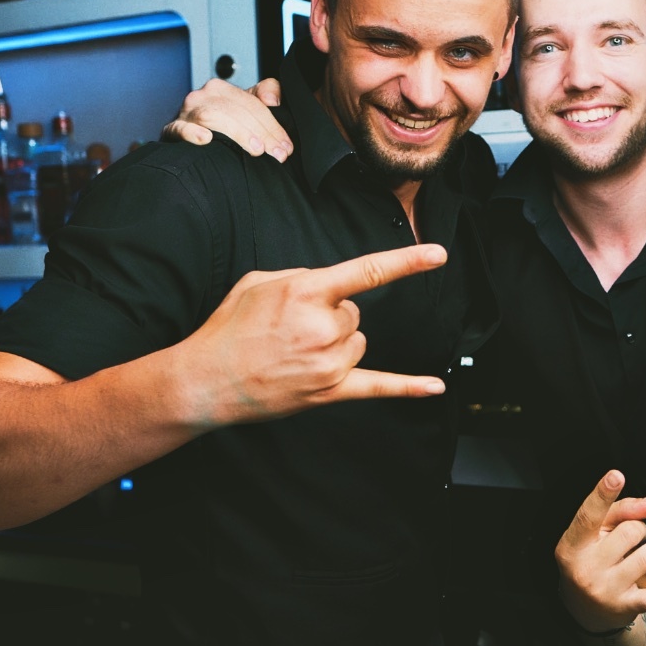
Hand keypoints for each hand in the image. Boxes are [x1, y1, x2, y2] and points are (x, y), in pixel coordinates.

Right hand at [161, 77, 291, 158]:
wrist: (188, 141)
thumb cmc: (220, 125)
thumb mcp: (245, 107)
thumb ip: (264, 94)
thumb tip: (273, 99)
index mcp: (221, 89)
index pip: (251, 103)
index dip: (272, 125)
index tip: (285, 146)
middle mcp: (202, 96)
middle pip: (236, 110)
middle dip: (261, 132)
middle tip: (276, 153)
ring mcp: (187, 112)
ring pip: (213, 116)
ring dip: (237, 133)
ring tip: (256, 149)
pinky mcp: (173, 129)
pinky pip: (180, 128)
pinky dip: (192, 132)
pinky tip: (206, 139)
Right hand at [173, 244, 447, 426]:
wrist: (206, 379)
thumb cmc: (229, 327)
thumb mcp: (258, 282)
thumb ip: (301, 276)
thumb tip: (327, 285)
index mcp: (306, 292)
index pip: (366, 271)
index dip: (406, 262)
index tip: (439, 254)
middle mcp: (323, 326)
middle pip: (354, 313)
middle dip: (329, 316)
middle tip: (290, 329)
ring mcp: (329, 362)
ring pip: (358, 342)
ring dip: (336, 343)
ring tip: (295, 352)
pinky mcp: (329, 391)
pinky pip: (377, 386)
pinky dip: (408, 386)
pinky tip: (434, 386)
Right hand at [555, 470, 645, 630]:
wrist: (583, 611)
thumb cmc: (591, 559)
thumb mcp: (594, 534)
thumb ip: (620, 512)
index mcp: (573, 546)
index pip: (588, 516)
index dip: (602, 495)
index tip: (617, 475)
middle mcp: (586, 569)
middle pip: (627, 533)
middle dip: (639, 527)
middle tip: (636, 534)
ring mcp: (606, 590)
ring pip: (645, 558)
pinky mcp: (625, 607)